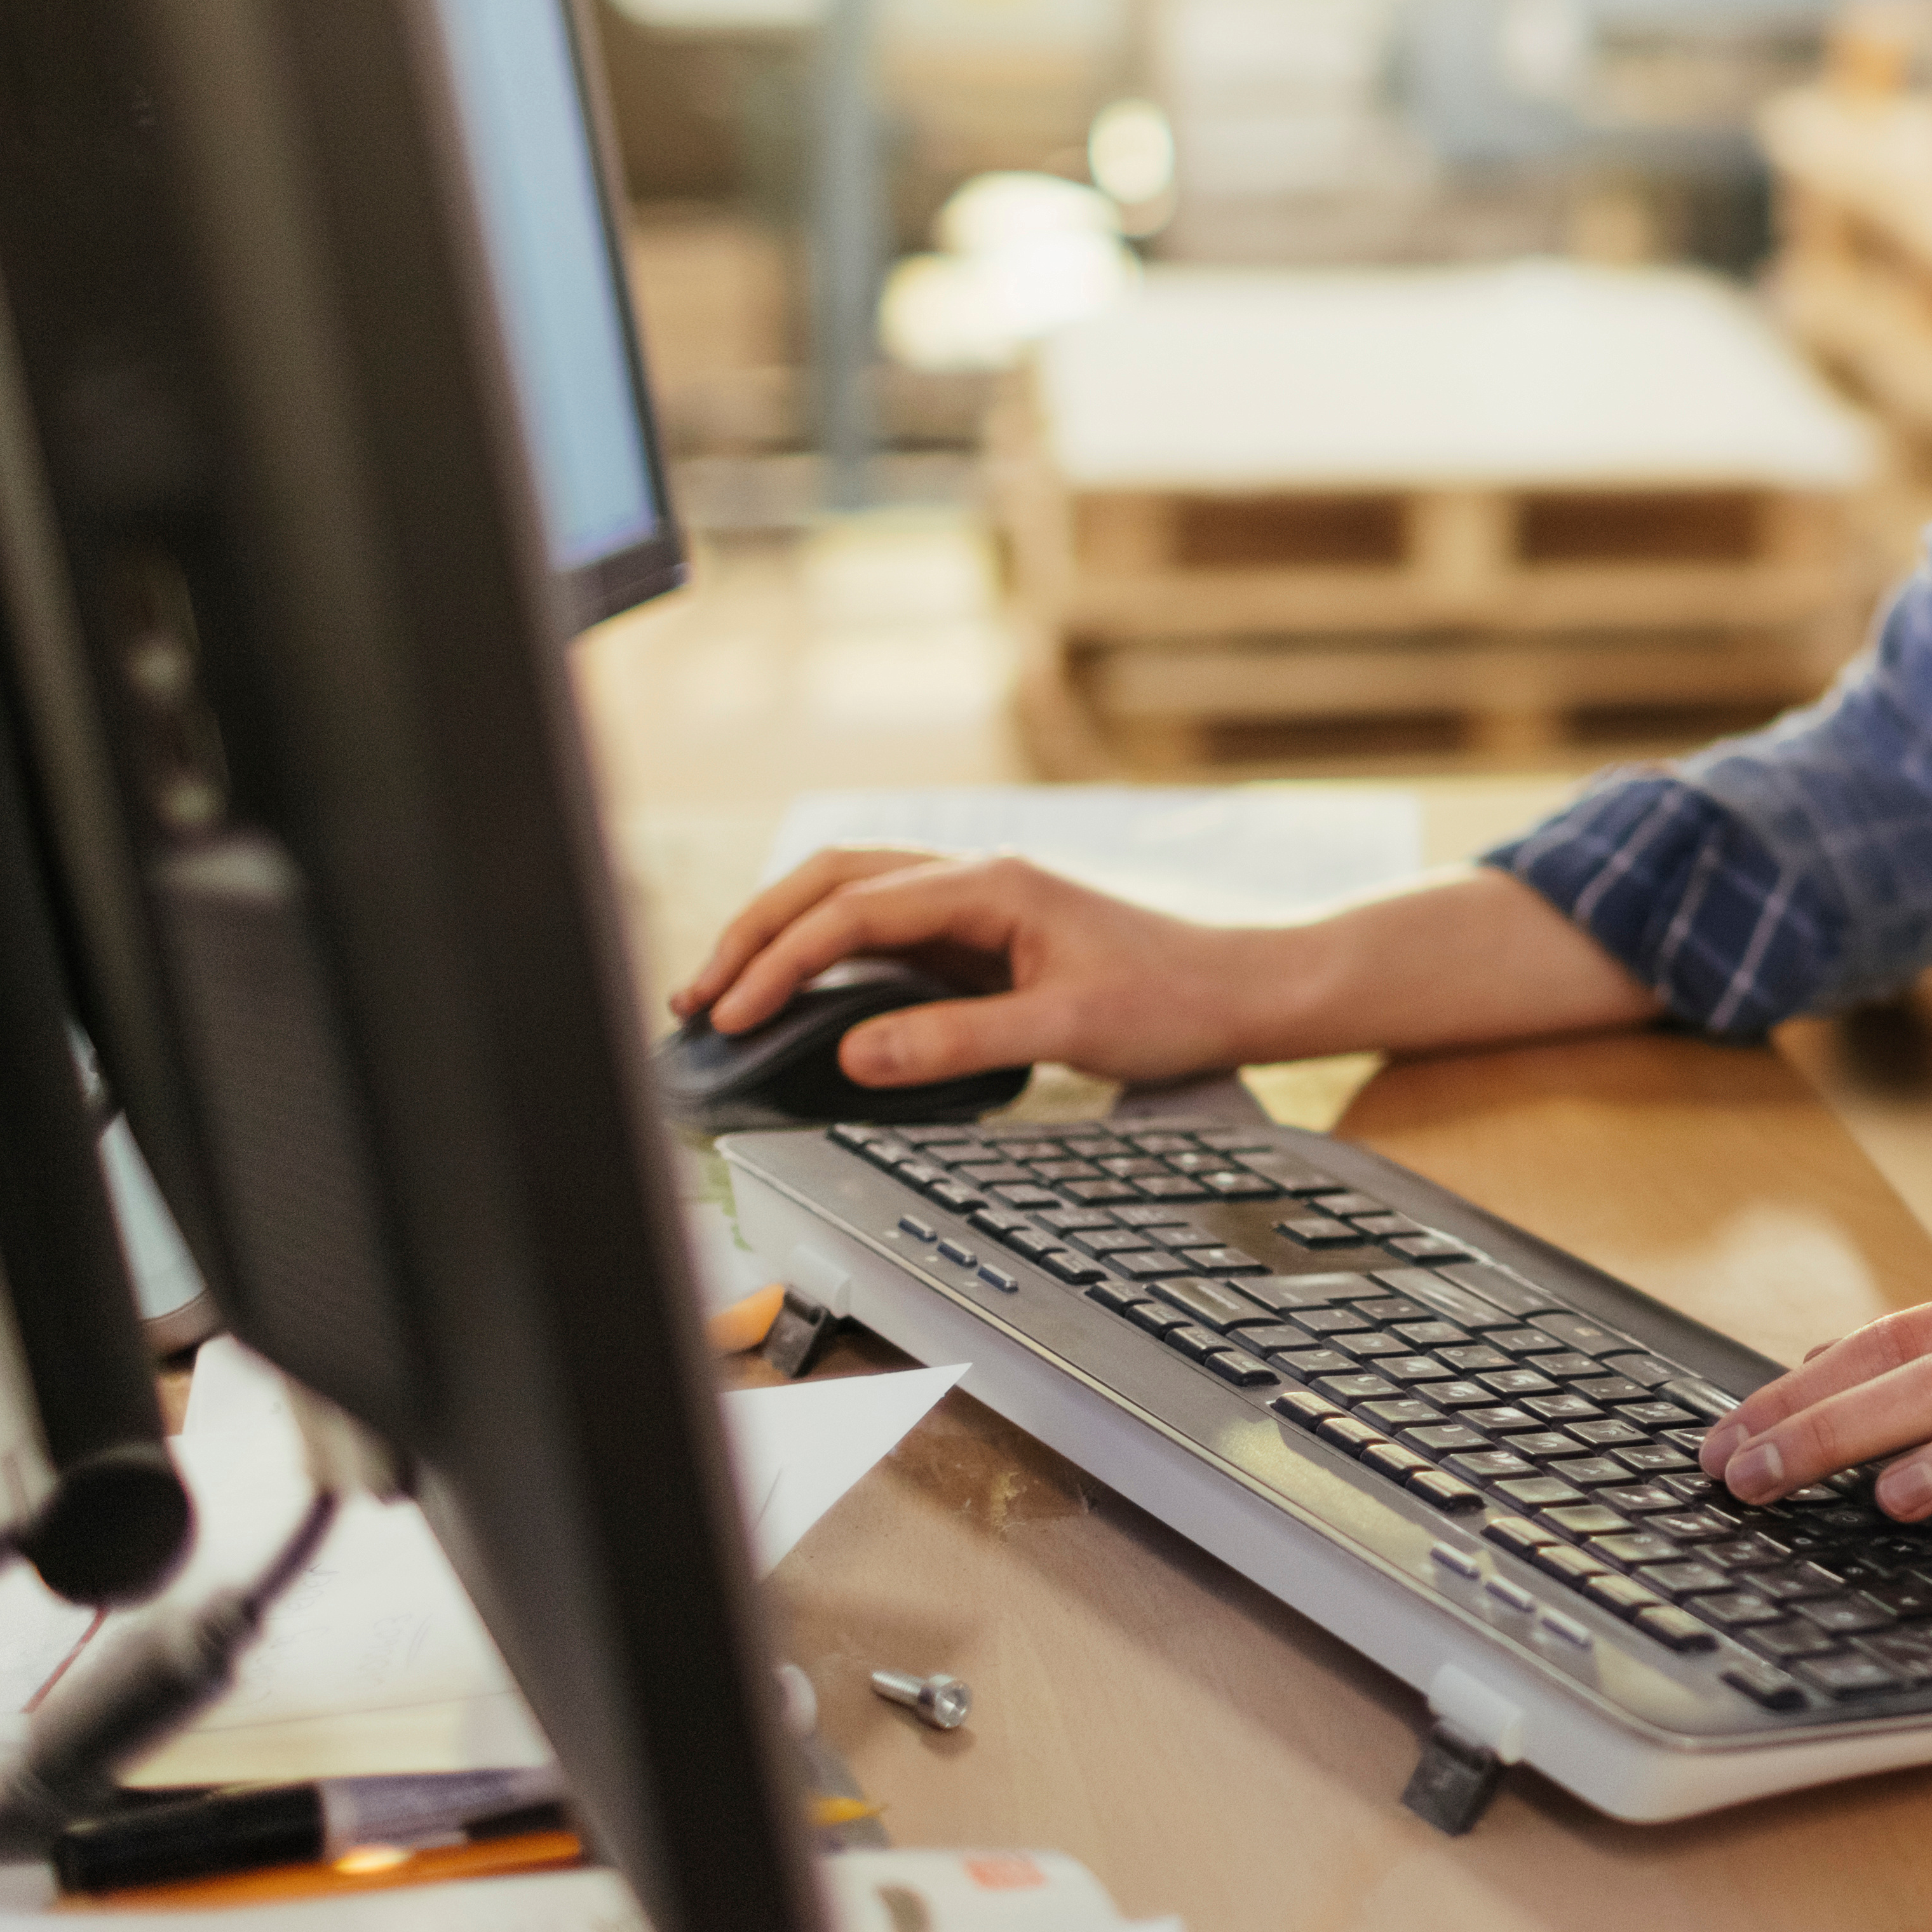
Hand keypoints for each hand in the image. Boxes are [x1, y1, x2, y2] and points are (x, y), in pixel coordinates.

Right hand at [672, 849, 1282, 1092]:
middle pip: (832, 880)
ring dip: (782, 932)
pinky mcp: (979, 932)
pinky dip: (824, 950)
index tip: (731, 1012)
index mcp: (990, 886)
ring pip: (849, 894)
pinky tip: (794, 990)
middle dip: (756, 932)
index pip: (854, 911)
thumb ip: (957, 1040)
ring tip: (721, 991)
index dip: (782, 961)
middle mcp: (973, 879)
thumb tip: (852, 1053)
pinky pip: (880, 927)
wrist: (1236, 989)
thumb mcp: (1065, 1028)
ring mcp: (974, 901)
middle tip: (695, 996)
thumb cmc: (1169, 1000)